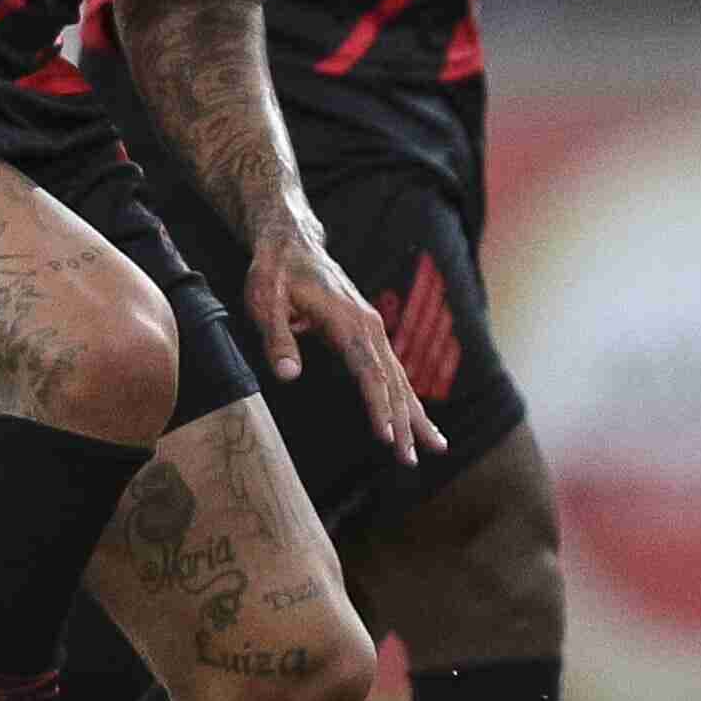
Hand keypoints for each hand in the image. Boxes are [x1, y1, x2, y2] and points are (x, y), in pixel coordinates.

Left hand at [246, 222, 444, 466]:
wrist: (292, 242)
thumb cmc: (275, 272)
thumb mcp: (265, 301)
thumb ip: (277, 338)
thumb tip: (286, 375)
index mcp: (347, 322)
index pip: (369, 372)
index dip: (379, 406)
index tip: (388, 436)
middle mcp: (368, 327)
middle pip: (393, 381)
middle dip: (405, 422)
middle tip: (412, 459)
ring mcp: (372, 330)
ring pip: (400, 378)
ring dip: (415, 414)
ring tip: (435, 448)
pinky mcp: (368, 333)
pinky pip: (392, 370)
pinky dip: (406, 397)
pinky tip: (416, 420)